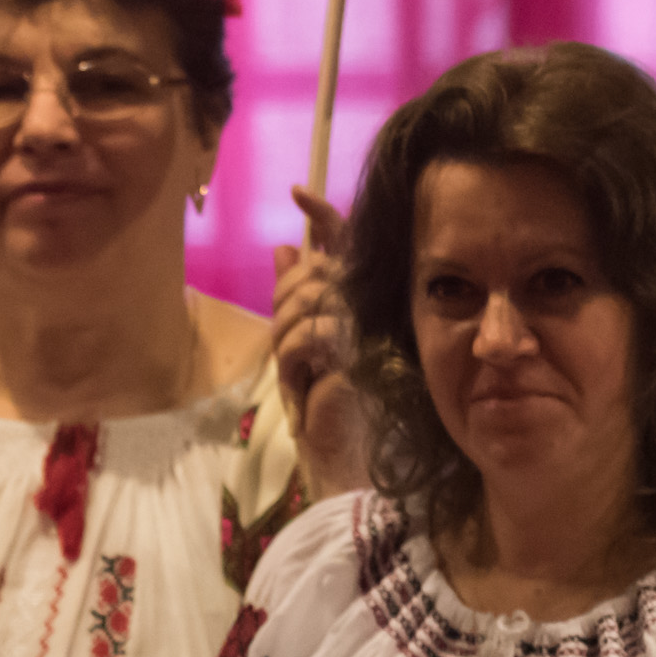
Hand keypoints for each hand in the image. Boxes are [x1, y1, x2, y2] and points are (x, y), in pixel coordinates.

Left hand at [270, 188, 365, 501]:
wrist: (342, 463)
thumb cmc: (325, 413)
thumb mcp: (300, 349)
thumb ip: (296, 299)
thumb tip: (288, 248)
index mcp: (360, 305)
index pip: (347, 244)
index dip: (325, 215)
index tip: (300, 193)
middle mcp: (371, 309)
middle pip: (316, 267)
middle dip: (285, 298)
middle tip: (286, 342)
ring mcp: (369, 327)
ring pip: (308, 296)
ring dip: (285, 337)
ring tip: (298, 375)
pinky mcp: (360, 351)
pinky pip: (308, 331)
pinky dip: (291, 360)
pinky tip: (302, 386)